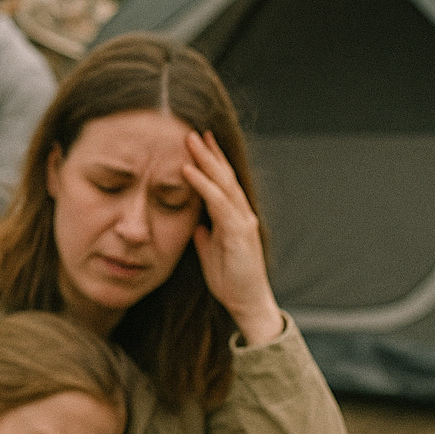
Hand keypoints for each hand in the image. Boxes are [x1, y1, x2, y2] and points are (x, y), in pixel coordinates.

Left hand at [181, 131, 283, 344]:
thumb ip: (205, 236)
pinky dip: (202, 185)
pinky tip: (188, 171)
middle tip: (193, 131)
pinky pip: (217, 203)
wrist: (246, 302)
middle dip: (209, 153)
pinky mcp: (238, 232)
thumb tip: (196, 224)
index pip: (222, 183)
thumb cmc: (230, 280)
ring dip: (205, 160)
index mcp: (233, 218)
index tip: (197, 144)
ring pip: (223, 183)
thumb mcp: (210, 252)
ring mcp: (241, 221)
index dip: (210, 163)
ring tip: (190, 141)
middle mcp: (241, 214)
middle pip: (224, 176)